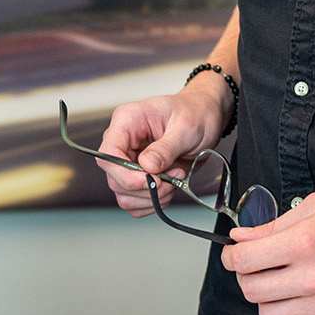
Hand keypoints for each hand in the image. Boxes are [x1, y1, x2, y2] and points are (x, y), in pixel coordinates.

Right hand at [97, 81, 229, 216]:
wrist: (206, 118)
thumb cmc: (195, 112)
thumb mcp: (186, 127)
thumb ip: (166, 148)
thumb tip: (148, 166)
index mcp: (127, 121)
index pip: (108, 154)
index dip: (125, 174)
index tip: (151, 180)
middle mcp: (124, 142)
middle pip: (115, 179)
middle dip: (146, 187)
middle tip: (173, 177)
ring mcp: (130, 161)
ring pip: (124, 195)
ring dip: (153, 196)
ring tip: (175, 179)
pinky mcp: (139, 176)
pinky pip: (136, 201)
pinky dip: (154, 202)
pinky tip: (170, 187)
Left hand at [223, 186, 314, 314]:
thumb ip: (278, 224)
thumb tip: (244, 237)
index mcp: (307, 242)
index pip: (245, 260)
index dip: (232, 256)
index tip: (235, 253)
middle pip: (253, 290)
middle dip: (246, 276)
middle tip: (255, 266)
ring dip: (267, 301)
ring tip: (278, 284)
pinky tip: (300, 303)